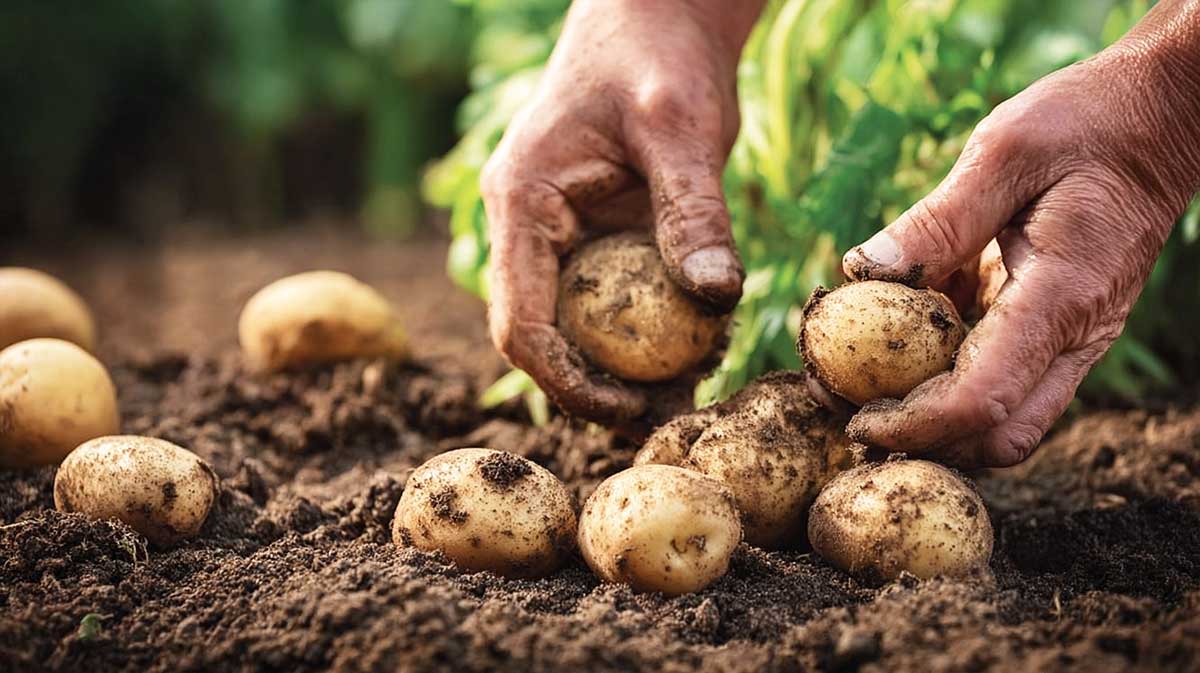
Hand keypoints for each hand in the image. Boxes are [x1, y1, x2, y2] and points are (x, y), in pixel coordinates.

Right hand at [481, 0, 763, 424]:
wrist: (660, 10)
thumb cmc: (658, 51)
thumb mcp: (680, 126)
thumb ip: (693, 211)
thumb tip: (716, 300)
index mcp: (523, 203)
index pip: (520, 321)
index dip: (565, 380)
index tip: (628, 406)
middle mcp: (531, 226)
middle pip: (544, 335)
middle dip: (597, 386)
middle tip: (667, 417)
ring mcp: (564, 232)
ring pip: (580, 324)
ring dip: (625, 366)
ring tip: (688, 394)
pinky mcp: (602, 232)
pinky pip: (616, 299)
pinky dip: (650, 330)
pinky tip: (700, 346)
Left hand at [842, 1, 1199, 466]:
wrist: (1164, 116)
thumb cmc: (1091, 123)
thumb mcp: (1005, 151)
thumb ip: (937, 219)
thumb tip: (862, 271)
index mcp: (1060, 298)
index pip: (982, 401)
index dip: (913, 425)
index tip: (856, 418)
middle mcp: (1074, 335)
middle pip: (996, 438)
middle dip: (922, 440)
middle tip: (848, 408)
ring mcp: (1071, 337)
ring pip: (1001, 418)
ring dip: (931, 414)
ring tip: (859, 377)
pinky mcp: (1057, 326)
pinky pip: (999, 373)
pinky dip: (946, 370)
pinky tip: (899, 329)